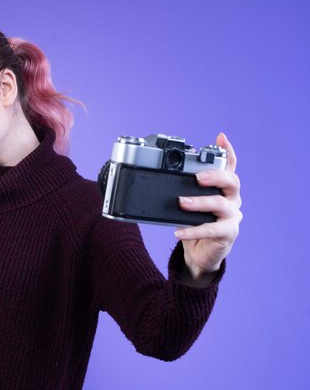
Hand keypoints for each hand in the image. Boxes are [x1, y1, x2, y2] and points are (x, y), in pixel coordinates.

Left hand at [175, 132, 242, 278]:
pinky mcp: (228, 233)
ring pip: (221, 204)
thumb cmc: (194, 222)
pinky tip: (179, 232)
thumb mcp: (188, 203)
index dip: (227, 151)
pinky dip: (193, 230)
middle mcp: (232, 199)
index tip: (220, 137)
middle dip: (215, 175)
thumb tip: (157, 178)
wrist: (200, 252)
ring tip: (182, 203)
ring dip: (200, 202)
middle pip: (232, 181)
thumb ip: (181, 190)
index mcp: (223, 188)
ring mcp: (232, 216)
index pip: (229, 165)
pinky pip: (212, 230)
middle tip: (198, 177)